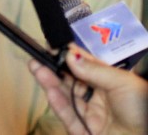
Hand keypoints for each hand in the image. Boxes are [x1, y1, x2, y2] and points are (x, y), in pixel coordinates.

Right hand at [29, 42, 147, 134]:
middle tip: (37, 57)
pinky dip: (58, 105)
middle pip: (71, 81)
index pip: (84, 66)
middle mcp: (98, 97)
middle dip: (54, 69)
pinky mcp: (85, 132)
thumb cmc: (143, 108)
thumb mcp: (122, 83)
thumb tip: (69, 55)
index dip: (68, 56)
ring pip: (66, 98)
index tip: (52, 46)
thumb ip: (94, 70)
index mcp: (110, 82)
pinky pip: (69, 118)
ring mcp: (91, 115)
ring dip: (51, 83)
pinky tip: (50, 91)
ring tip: (36, 68)